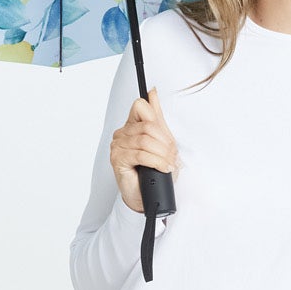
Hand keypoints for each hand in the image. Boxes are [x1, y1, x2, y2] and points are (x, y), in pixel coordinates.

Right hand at [110, 87, 181, 213]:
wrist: (146, 196)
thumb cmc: (153, 171)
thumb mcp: (161, 141)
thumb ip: (157, 117)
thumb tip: (153, 92)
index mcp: (131, 125)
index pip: (141, 106)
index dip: (158, 120)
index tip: (167, 139)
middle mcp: (122, 134)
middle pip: (147, 126)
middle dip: (165, 142)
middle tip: (172, 156)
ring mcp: (118, 146)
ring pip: (145, 140)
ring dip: (162, 153)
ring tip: (169, 164)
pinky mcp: (117, 159)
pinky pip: (140, 154)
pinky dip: (156, 161)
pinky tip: (163, 167)